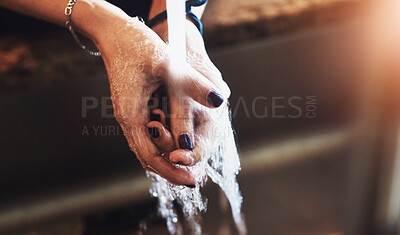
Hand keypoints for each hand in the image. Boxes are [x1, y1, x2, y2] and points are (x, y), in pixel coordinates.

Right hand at [93, 14, 226, 185]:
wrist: (115, 33)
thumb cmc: (136, 46)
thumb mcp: (167, 63)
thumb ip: (192, 84)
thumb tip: (220, 100)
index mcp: (132, 115)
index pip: (151, 157)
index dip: (172, 171)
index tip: (193, 180)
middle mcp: (128, 120)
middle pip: (149, 158)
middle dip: (172, 170)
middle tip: (195, 178)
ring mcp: (130, 115)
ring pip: (148, 148)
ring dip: (168, 159)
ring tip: (190, 166)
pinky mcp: (134, 108)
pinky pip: (148, 136)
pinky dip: (163, 145)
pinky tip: (178, 143)